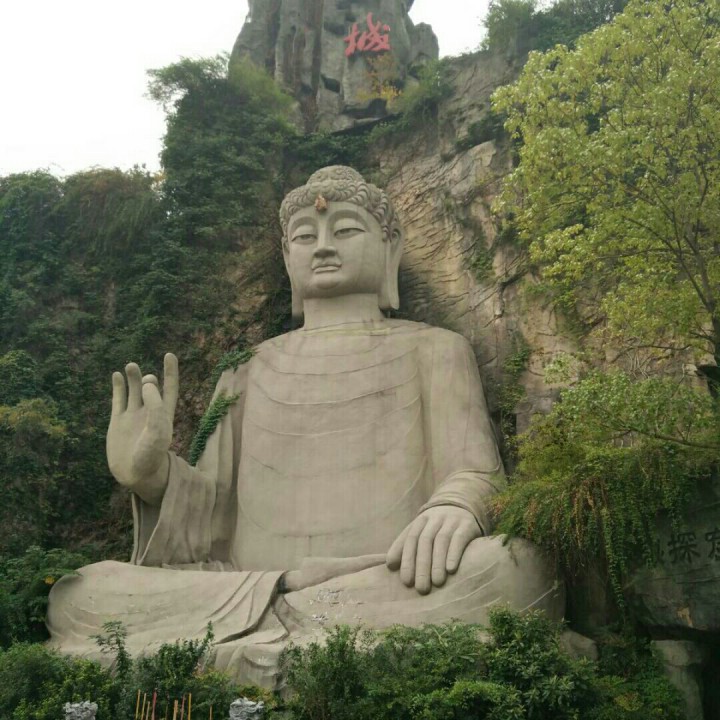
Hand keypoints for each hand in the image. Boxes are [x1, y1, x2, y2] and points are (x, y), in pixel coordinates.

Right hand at [107, 353, 178, 504]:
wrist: (136, 475)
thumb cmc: (152, 455)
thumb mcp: (158, 431)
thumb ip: (155, 407)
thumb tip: (147, 383)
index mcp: (164, 413)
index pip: (170, 388)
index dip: (170, 371)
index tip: (169, 354)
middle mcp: (150, 412)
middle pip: (151, 387)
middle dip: (148, 379)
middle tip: (145, 380)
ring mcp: (133, 415)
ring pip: (134, 390)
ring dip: (133, 377)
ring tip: (130, 366)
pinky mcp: (118, 421)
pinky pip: (118, 399)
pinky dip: (118, 387)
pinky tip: (116, 375)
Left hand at [386, 506, 481, 594]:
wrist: (462, 505)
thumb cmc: (437, 527)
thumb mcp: (420, 531)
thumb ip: (405, 545)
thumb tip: (390, 565)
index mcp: (420, 521)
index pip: (410, 539)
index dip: (407, 559)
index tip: (406, 581)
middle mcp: (434, 518)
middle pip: (424, 541)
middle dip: (421, 565)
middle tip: (421, 588)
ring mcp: (450, 520)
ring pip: (441, 540)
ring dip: (437, 562)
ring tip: (437, 583)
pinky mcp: (466, 525)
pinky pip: (459, 538)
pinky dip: (454, 554)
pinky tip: (451, 570)